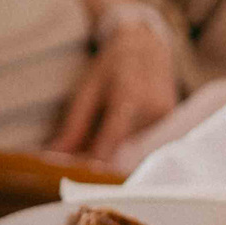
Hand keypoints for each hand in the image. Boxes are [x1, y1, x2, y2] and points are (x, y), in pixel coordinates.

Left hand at [51, 12, 179, 163]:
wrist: (145, 46)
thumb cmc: (110, 66)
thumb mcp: (87, 90)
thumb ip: (73, 125)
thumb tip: (55, 155)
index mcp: (129, 97)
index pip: (111, 140)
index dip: (94, 163)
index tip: (77, 178)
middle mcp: (153, 109)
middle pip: (122, 149)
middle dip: (100, 160)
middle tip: (78, 165)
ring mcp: (165, 116)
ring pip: (133, 148)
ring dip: (115, 150)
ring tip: (102, 136)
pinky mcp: (171, 121)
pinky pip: (144, 142)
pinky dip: (128, 143)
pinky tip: (121, 130)